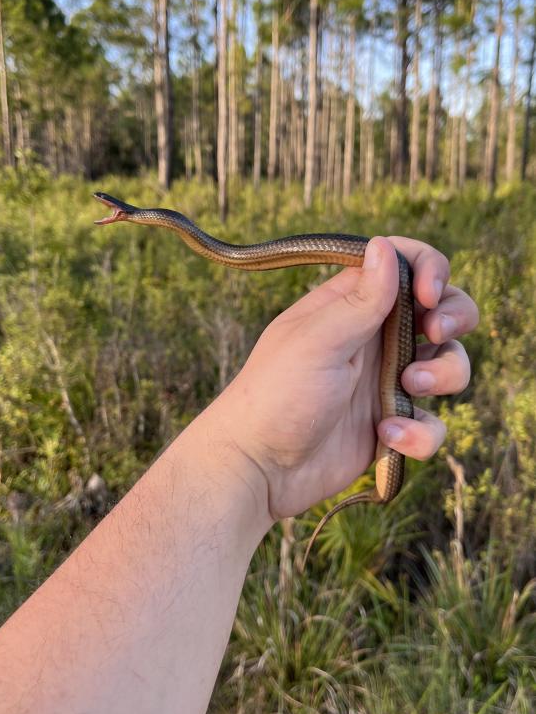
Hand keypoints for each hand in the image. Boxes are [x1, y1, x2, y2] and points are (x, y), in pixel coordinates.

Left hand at [214, 236, 478, 521]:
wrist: (259, 468)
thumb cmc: (275, 395)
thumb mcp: (318, 340)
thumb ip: (360, 300)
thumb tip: (385, 245)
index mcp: (350, 306)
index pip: (404, 265)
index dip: (428, 270)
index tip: (429, 295)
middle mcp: (373, 338)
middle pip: (441, 310)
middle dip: (455, 317)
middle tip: (435, 334)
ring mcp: (385, 382)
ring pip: (447, 365)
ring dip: (442, 374)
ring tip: (407, 387)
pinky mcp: (391, 425)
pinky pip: (432, 424)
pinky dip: (420, 433)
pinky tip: (386, 437)